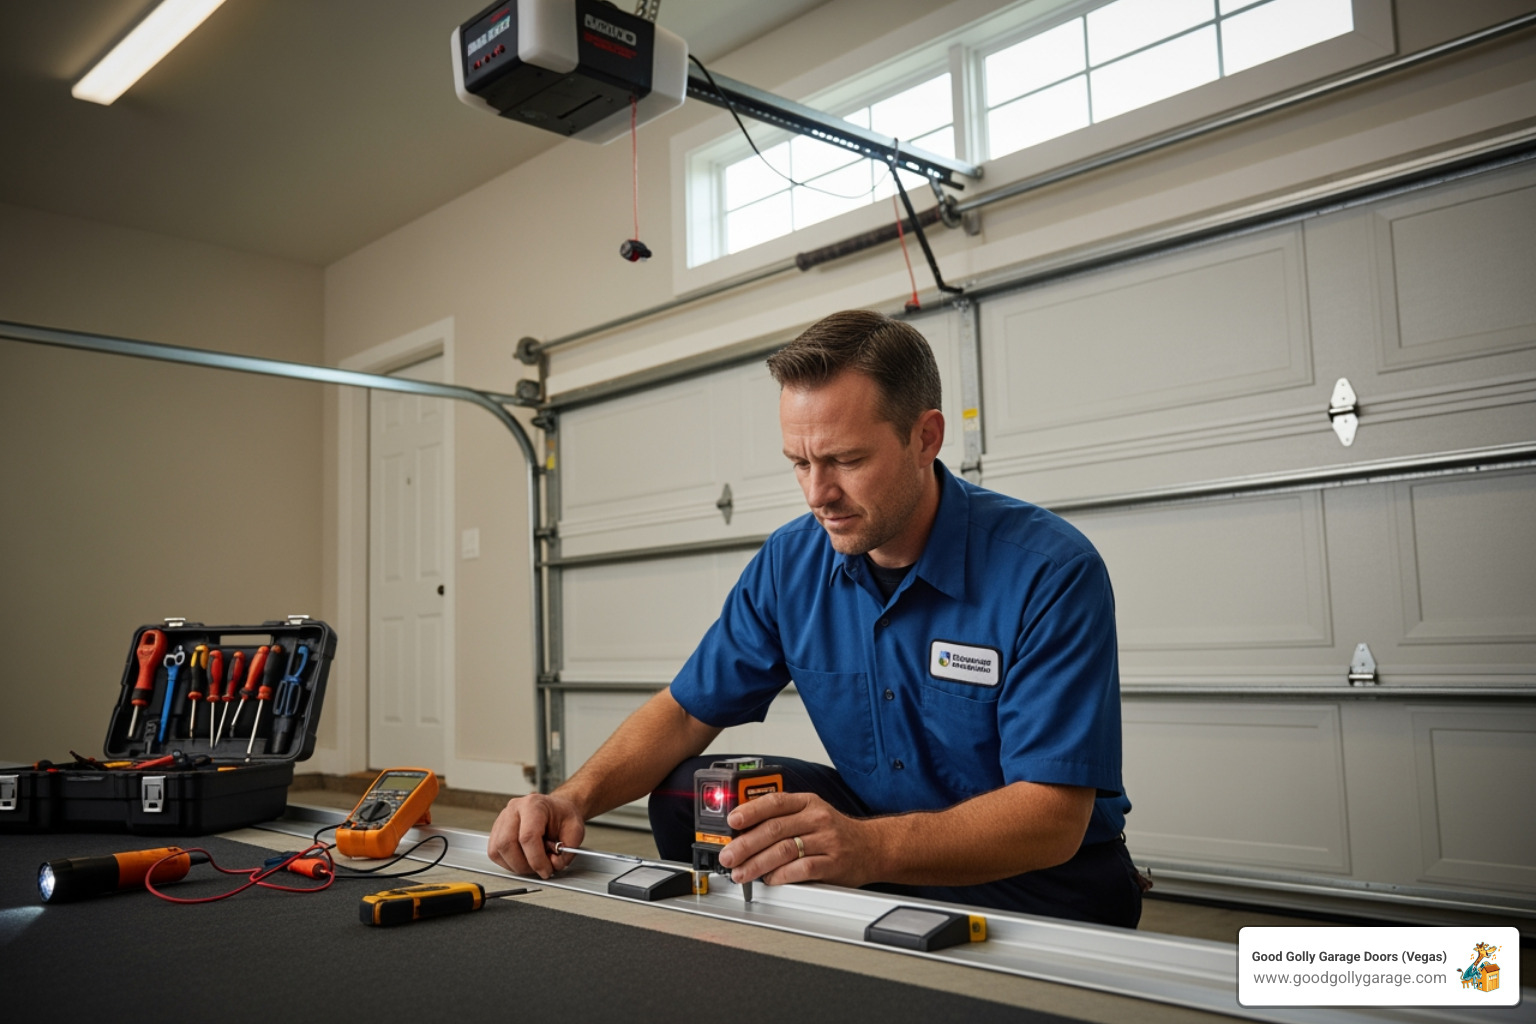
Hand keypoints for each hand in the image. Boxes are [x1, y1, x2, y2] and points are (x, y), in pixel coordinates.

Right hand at [486, 792, 585, 878]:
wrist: (556, 809)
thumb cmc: (563, 817)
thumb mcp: (575, 831)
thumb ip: (566, 851)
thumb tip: (553, 864)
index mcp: (534, 805)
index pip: (527, 836)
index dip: (536, 860)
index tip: (546, 870)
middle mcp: (514, 809)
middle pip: (507, 844)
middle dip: (524, 865)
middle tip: (540, 869)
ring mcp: (502, 818)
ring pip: (497, 850)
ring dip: (515, 865)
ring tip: (532, 862)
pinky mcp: (497, 830)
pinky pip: (494, 852)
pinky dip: (508, 862)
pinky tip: (523, 859)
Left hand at [716, 791, 876, 889]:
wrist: (874, 847)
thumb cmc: (837, 832)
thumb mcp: (812, 814)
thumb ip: (783, 818)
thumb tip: (744, 830)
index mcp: (808, 803)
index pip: (775, 802)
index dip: (750, 811)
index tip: (732, 821)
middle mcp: (817, 818)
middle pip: (774, 829)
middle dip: (745, 844)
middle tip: (728, 856)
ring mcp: (827, 840)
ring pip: (785, 850)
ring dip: (757, 864)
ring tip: (742, 873)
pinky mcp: (834, 863)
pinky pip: (802, 869)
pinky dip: (782, 876)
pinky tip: (770, 880)